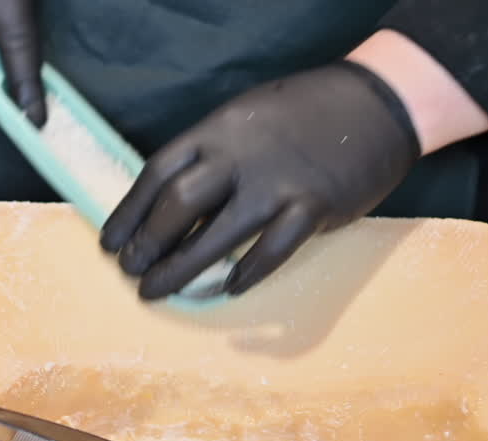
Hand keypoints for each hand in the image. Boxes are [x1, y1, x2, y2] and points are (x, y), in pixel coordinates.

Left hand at [100, 61, 420, 298]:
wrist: (378, 102)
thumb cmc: (301, 114)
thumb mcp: (243, 118)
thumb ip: (209, 154)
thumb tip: (166, 202)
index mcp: (217, 130)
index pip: (158, 173)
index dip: (128, 211)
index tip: (110, 242)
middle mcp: (241, 155)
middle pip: (178, 205)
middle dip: (147, 243)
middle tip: (130, 269)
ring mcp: (278, 183)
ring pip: (216, 236)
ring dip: (179, 269)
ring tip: (154, 291)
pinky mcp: (314, 206)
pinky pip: (272, 250)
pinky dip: (247, 272)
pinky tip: (227, 288)